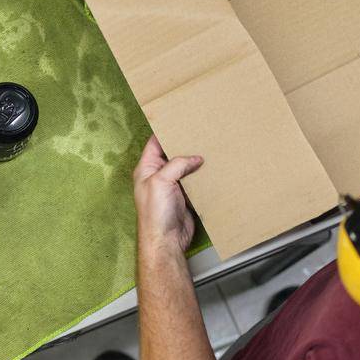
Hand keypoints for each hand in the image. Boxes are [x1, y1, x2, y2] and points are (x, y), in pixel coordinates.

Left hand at [134, 136, 203, 253]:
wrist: (166, 240)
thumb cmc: (155, 213)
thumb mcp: (161, 181)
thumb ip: (177, 165)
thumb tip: (195, 158)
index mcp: (146, 168)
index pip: (155, 143)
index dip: (166, 131)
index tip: (180, 119)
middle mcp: (158, 175)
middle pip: (173, 154)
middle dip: (185, 144)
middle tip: (201, 131)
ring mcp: (172, 186)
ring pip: (185, 167)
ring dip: (196, 160)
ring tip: (210, 146)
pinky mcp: (184, 196)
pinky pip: (194, 181)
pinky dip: (202, 175)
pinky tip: (213, 167)